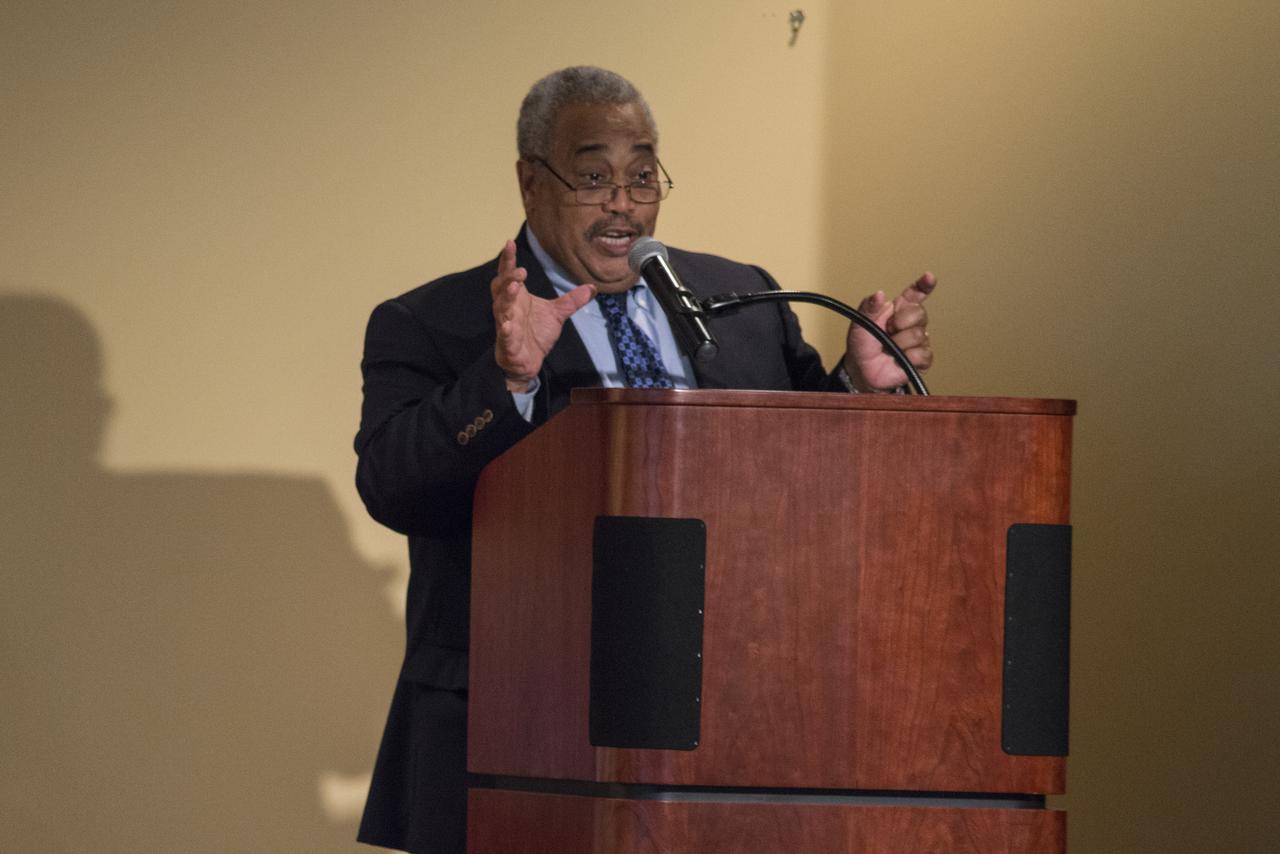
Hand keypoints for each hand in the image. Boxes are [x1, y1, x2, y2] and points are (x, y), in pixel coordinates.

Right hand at [491, 240, 594, 391]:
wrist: (528, 362)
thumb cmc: (536, 334)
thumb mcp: (557, 314)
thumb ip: (571, 300)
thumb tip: (593, 288)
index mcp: (517, 298)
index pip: (509, 275)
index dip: (508, 260)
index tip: (509, 243)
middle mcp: (508, 309)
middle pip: (501, 288)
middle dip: (508, 277)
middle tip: (521, 271)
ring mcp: (506, 325)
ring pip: (501, 309)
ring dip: (506, 298)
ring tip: (515, 287)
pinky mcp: (508, 344)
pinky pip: (505, 336)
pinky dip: (506, 331)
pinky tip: (508, 326)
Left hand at [843, 272, 935, 391]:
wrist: (862, 371)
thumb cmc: (862, 345)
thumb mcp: (859, 324)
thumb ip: (868, 307)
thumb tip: (879, 294)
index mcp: (898, 309)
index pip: (915, 294)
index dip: (923, 285)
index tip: (928, 277)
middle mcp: (911, 322)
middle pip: (920, 313)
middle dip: (901, 321)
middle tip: (887, 330)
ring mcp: (918, 340)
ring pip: (919, 335)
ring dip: (899, 342)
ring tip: (889, 348)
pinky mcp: (922, 359)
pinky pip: (923, 354)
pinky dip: (908, 357)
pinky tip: (899, 359)